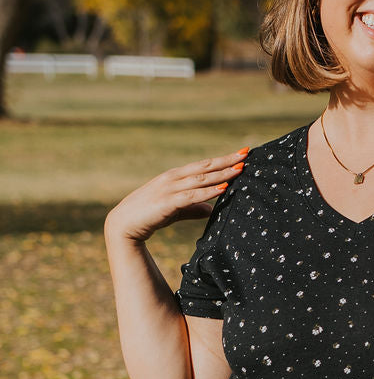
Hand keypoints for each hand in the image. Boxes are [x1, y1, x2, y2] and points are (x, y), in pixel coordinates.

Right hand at [105, 150, 247, 242]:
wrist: (123, 225)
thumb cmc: (149, 215)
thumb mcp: (175, 209)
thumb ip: (193, 207)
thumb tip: (211, 209)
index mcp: (175, 176)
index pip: (203, 165)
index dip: (222, 160)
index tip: (241, 154)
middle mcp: (173, 178)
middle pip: (205, 167)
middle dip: (226, 160)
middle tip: (246, 153)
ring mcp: (169, 188)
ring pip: (201, 179)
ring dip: (222, 173)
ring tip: (240, 169)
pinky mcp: (167, 202)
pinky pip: (192, 195)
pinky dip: (209, 191)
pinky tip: (223, 188)